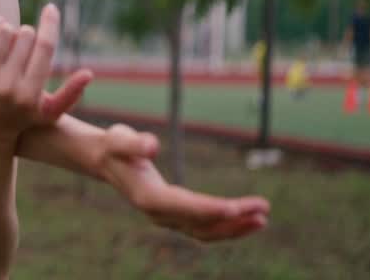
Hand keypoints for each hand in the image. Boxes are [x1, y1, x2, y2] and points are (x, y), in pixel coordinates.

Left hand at [0, 5, 92, 140]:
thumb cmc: (24, 117)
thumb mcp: (51, 112)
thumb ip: (71, 94)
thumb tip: (89, 74)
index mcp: (30, 95)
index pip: (44, 49)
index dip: (49, 24)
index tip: (51, 9)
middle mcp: (6, 88)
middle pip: (24, 38)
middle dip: (29, 34)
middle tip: (27, 42)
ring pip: (3, 34)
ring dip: (10, 29)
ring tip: (12, 37)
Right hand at [99, 125, 270, 241]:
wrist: (105, 160)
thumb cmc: (114, 145)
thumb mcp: (119, 137)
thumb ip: (134, 142)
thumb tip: (152, 145)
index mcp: (147, 197)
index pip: (183, 207)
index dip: (209, 209)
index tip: (235, 208)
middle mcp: (158, 214)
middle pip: (200, 223)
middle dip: (233, 219)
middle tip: (263, 209)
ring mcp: (168, 219)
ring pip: (205, 231)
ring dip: (235, 227)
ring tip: (263, 218)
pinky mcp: (176, 217)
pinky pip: (205, 228)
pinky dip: (227, 225)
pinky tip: (247, 218)